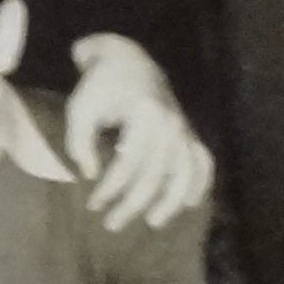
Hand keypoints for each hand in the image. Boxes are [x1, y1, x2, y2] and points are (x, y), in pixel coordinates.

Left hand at [59, 37, 215, 230]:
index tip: (92, 204)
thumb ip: (81, 143)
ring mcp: (184, 128)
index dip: (109, 189)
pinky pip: (203, 161)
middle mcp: (171, 124)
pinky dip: (200, 183)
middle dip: (132, 205)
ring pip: (184, 174)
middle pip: (155, 176)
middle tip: (111, 224)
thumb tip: (92, 175)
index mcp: (145, 116)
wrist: (128, 59)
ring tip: (153, 223)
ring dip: (170, 202)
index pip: (128, 165)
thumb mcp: (80, 109)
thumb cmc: (100, 85)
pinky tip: (190, 203)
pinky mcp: (189, 131)